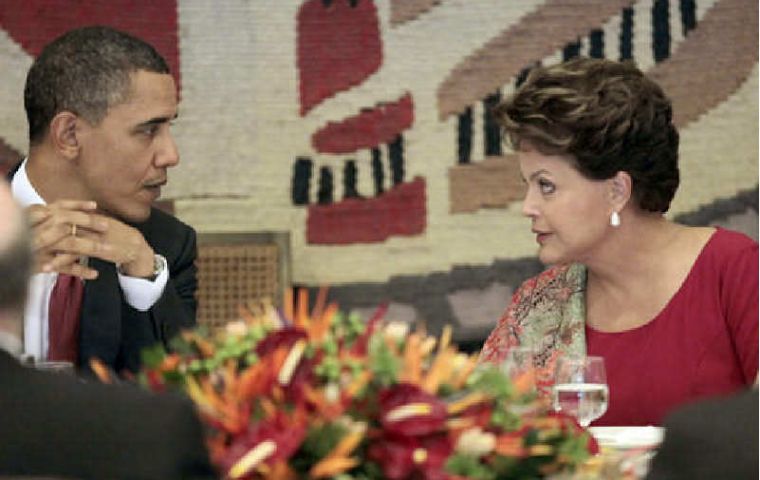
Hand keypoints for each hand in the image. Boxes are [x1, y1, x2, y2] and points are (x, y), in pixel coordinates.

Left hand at [28, 201, 155, 279]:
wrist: (136, 247)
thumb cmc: (115, 236)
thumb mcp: (97, 223)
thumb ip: (81, 220)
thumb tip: (62, 215)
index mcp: (87, 214)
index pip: (61, 211)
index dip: (44, 216)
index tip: (30, 222)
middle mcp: (89, 222)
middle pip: (58, 224)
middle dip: (40, 232)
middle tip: (26, 239)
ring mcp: (93, 235)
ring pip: (64, 240)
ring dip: (47, 248)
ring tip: (32, 256)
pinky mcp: (97, 249)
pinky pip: (75, 255)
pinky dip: (61, 261)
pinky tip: (50, 267)